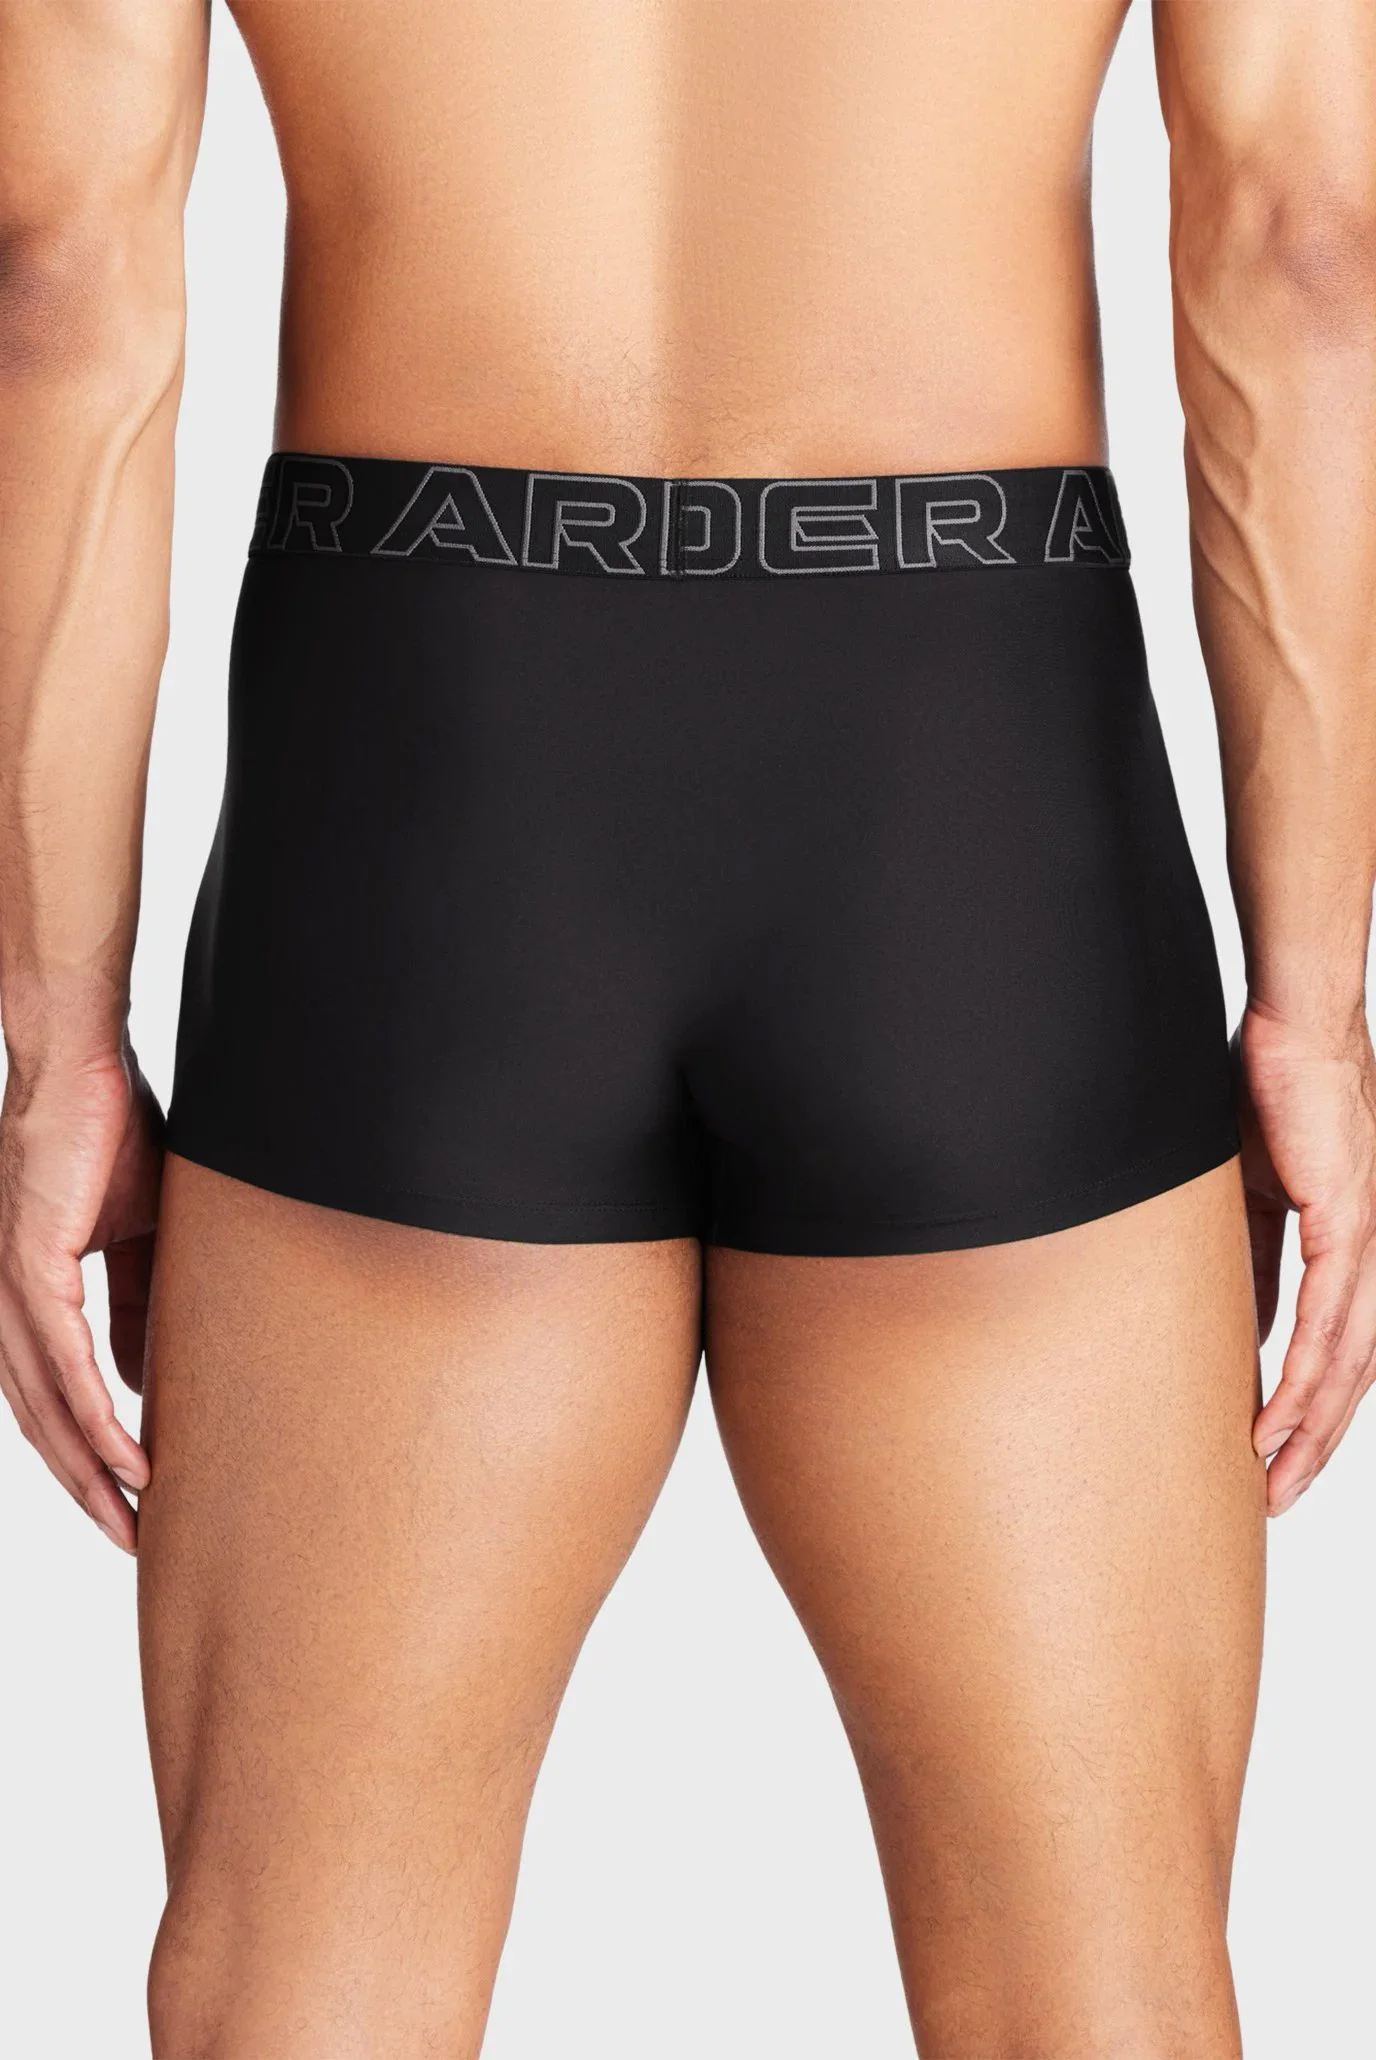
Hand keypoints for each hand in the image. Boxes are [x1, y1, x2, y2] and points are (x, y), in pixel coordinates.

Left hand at [0, 1043, 163, 1550]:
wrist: (81, 1062)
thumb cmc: (110, 1132)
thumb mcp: (142, 1236)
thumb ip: (142, 1306)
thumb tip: (147, 1376)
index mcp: (28, 1293)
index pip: (53, 1394)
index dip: (87, 1453)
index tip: (131, 1500)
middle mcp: (7, 1301)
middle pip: (41, 1420)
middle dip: (84, 1488)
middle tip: (131, 1539)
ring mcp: (11, 1287)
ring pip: (45, 1406)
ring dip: (88, 1470)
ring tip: (132, 1516)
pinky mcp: (30, 1267)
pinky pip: (62, 1363)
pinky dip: (94, 1417)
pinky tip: (126, 1456)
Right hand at [1238, 1001, 1375, 1514]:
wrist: (1296, 1028)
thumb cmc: (1272, 1092)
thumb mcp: (1250, 1195)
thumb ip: (1251, 1259)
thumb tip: (1237, 1318)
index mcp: (1351, 1247)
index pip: (1339, 1350)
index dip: (1310, 1409)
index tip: (1272, 1453)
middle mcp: (1373, 1255)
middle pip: (1353, 1375)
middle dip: (1315, 1444)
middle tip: (1276, 1496)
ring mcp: (1368, 1242)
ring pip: (1349, 1364)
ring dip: (1311, 1431)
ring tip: (1275, 1477)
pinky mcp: (1349, 1224)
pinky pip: (1330, 1324)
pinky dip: (1304, 1380)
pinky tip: (1278, 1420)